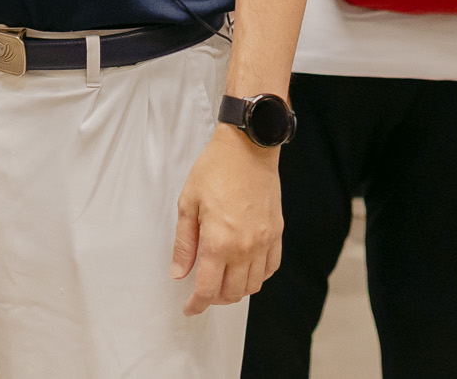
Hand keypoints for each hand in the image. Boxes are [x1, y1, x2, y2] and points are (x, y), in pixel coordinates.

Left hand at [171, 126, 281, 313]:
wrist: (248, 148)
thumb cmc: (214, 171)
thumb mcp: (188, 204)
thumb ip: (184, 244)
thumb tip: (179, 274)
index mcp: (219, 242)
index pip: (207, 288)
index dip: (196, 304)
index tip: (189, 309)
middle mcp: (245, 248)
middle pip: (232, 293)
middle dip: (214, 299)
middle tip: (202, 292)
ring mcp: (264, 242)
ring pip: (253, 286)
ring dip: (236, 291)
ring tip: (222, 281)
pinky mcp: (276, 234)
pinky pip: (270, 268)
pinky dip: (257, 277)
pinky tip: (244, 269)